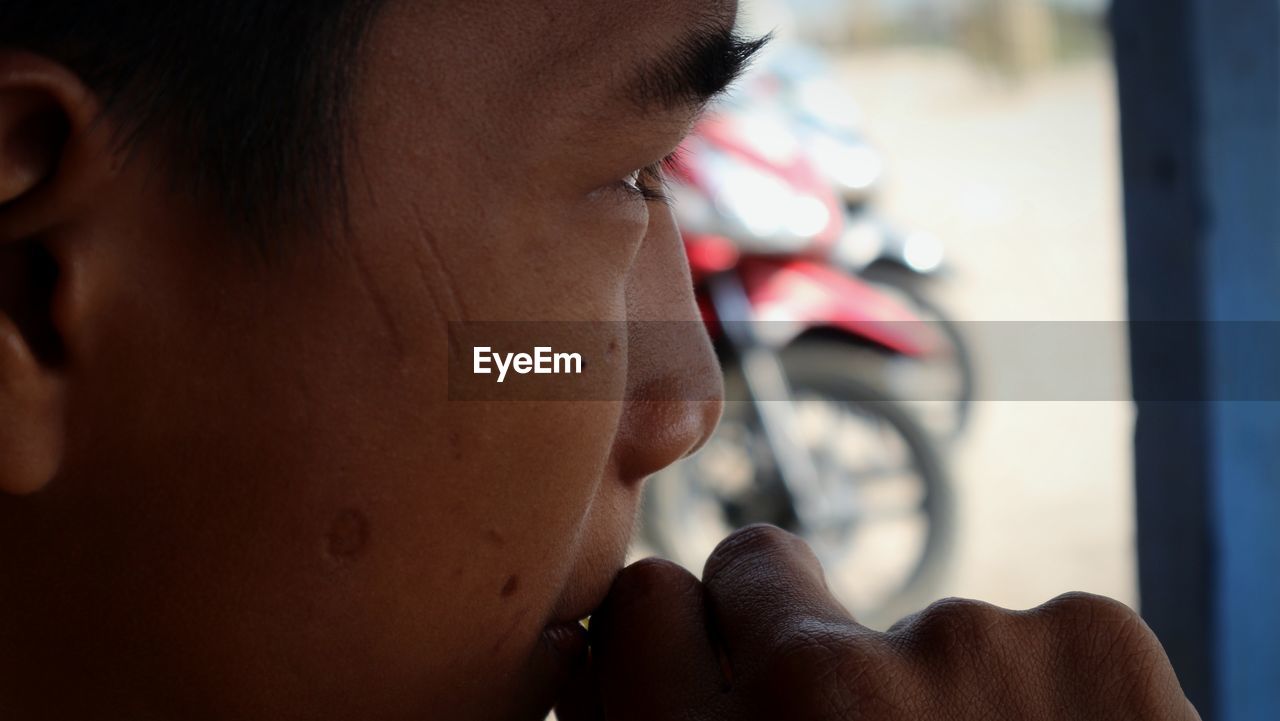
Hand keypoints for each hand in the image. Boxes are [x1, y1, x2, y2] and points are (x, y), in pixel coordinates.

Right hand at [557, 525, 1199, 720]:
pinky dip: (1051, 704)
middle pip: (758, 563)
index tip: (722, 677)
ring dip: (940, 701)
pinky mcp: (1089, 632)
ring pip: (917, 627)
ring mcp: (959, 644)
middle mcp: (811, 686)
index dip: (685, 642)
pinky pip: (1035, 641)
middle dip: (786, 624)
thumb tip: (596, 670)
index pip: (644, 602)